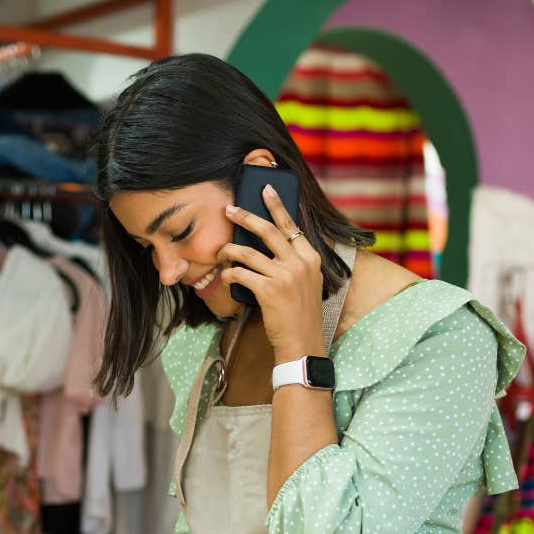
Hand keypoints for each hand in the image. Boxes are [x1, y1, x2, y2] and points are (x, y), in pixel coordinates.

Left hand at [217, 186, 324, 361]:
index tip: (266, 189)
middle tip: (229, 209)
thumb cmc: (301, 316)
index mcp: (311, 259)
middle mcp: (300, 263)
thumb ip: (295, 264)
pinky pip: (241, 274)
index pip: (292, 226)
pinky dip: (230, 274)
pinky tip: (226, 276)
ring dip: (230, 249)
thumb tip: (271, 247)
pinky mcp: (269, 290)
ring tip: (221, 250)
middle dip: (246, 216)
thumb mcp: (307, 284)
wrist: (302, 343)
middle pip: (269, 230)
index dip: (277, 206)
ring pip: (249, 252)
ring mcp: (285, 276)